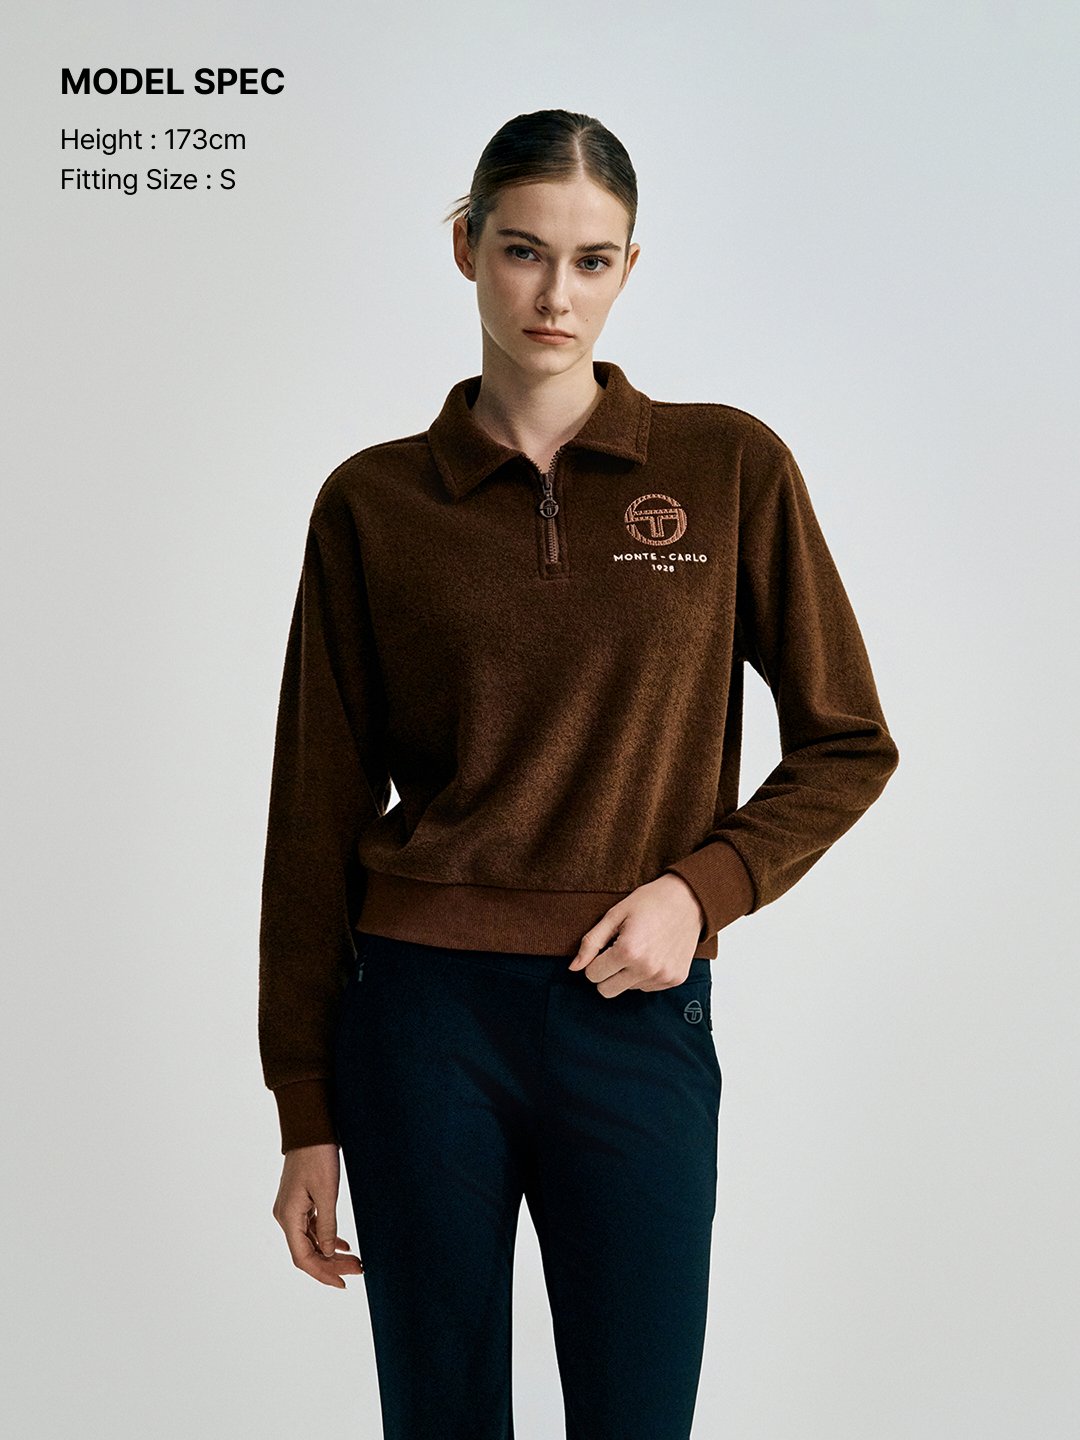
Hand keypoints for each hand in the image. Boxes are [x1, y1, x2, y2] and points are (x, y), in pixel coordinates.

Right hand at [272, 1142, 363, 1288]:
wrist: (309, 1128)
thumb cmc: (318, 1156)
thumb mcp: (327, 1192)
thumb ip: (328, 1226)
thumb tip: (330, 1253)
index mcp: (288, 1217)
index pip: (303, 1258)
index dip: (323, 1273)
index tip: (343, 1283)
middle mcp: (285, 1216)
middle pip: (307, 1252)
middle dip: (331, 1265)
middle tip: (357, 1270)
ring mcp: (291, 1209)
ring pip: (310, 1241)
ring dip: (331, 1252)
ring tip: (355, 1260)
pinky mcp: (299, 1201)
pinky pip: (311, 1228)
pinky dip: (327, 1238)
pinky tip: (343, 1244)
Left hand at [568, 872, 706, 996]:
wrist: (689, 900)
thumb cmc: (650, 902)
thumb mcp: (614, 915)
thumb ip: (591, 942)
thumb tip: (573, 968)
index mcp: (628, 951)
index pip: (592, 975)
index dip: (594, 960)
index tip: (605, 946)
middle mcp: (646, 969)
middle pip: (607, 991)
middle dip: (606, 973)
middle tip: (617, 952)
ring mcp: (662, 977)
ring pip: (627, 989)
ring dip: (628, 973)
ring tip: (640, 947)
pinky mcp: (675, 980)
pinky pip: (647, 988)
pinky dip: (645, 975)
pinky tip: (653, 953)